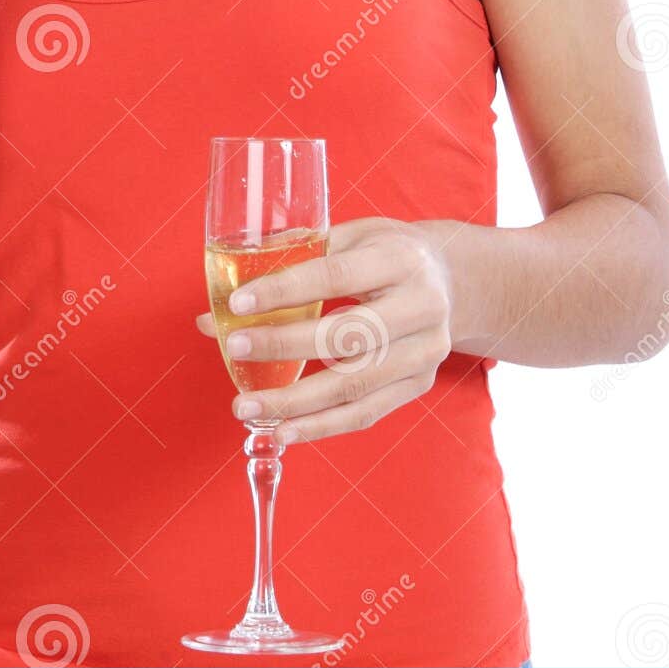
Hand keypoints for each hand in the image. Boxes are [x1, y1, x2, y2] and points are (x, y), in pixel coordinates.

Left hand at [195, 217, 452, 445]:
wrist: (453, 280)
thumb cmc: (385, 253)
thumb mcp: (350, 236)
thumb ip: (288, 266)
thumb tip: (215, 312)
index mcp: (400, 257)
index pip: (336, 274)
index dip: (286, 290)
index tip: (238, 304)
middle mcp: (421, 306)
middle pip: (348, 335)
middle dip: (285, 346)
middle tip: (234, 350)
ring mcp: (426, 351)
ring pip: (355, 385)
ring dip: (296, 402)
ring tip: (246, 408)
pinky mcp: (420, 384)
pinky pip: (366, 413)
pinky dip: (321, 427)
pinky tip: (283, 431)